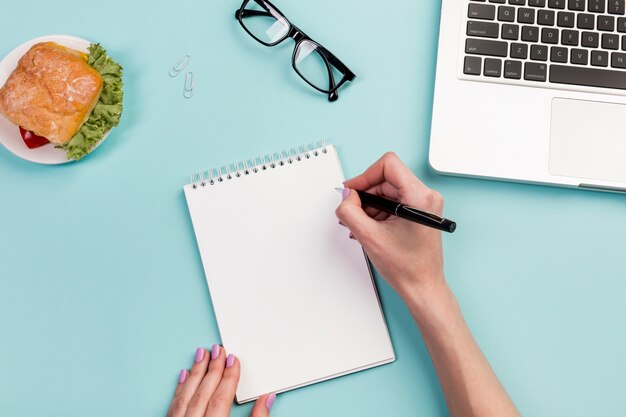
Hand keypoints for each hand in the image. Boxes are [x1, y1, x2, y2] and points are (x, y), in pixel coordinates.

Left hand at [167, 345, 275, 416]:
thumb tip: (267, 399)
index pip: (220, 399)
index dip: (229, 378)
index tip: (233, 360)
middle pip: (203, 394)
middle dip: (212, 369)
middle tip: (219, 350)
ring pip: (186, 396)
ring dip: (195, 373)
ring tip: (201, 354)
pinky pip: (173, 406)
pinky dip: (180, 389)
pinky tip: (184, 375)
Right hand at [336, 152, 445, 314]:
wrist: (423, 287)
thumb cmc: (407, 268)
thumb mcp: (369, 237)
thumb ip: (350, 212)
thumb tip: (346, 196)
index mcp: (419, 197)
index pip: (388, 165)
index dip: (365, 176)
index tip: (352, 191)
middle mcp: (426, 196)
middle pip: (386, 178)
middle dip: (366, 194)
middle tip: (352, 212)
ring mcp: (425, 204)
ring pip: (388, 190)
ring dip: (370, 205)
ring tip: (361, 225)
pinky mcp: (420, 212)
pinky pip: (394, 201)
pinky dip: (378, 211)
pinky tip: (371, 228)